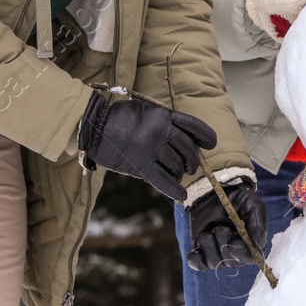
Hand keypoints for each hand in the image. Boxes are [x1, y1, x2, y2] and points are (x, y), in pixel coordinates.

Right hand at [78, 90, 215, 201]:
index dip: (206, 136)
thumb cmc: (119, 118)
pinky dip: (175, 190)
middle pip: (188, 149)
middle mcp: (160, 132)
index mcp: (163, 116)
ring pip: (177, 166)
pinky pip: (164, 181)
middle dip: (192, 160)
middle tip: (189, 166)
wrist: (94, 127)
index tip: (210, 144)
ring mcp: (151, 149)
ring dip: (180, 173)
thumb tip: (184, 136)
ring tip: (177, 175)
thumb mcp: (145, 110)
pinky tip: (181, 195)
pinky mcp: (141, 166)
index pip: (193, 126)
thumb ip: (164, 120)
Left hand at [186, 177, 268, 271]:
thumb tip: (256, 247)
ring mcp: (219, 253)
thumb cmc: (239, 199)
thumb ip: (257, 225)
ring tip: (207, 233)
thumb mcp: (253, 206)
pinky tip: (194, 253)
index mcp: (252, 244)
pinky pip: (199, 265)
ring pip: (214, 263)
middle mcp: (237, 253)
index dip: (239, 251)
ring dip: (208, 247)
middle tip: (219, 227)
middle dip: (222, 243)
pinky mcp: (203, 251)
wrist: (217, 191)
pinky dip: (196, 260)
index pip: (248, 258)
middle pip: (229, 261)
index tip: (233, 237)